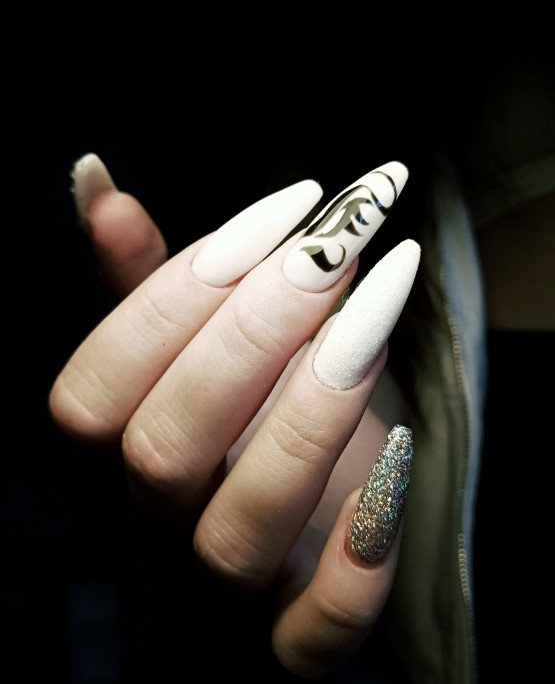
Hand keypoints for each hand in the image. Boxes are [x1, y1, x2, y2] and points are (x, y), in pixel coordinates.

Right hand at [49, 154, 418, 677]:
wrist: (326, 481)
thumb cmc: (258, 394)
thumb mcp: (201, 330)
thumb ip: (145, 274)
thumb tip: (95, 179)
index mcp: (128, 440)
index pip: (98, 389)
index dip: (178, 294)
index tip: (284, 210)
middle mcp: (166, 515)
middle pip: (165, 451)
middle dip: (252, 335)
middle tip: (335, 244)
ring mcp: (235, 579)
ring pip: (237, 535)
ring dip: (310, 416)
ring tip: (380, 303)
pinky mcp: (305, 623)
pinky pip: (312, 638)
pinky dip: (355, 566)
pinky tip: (396, 461)